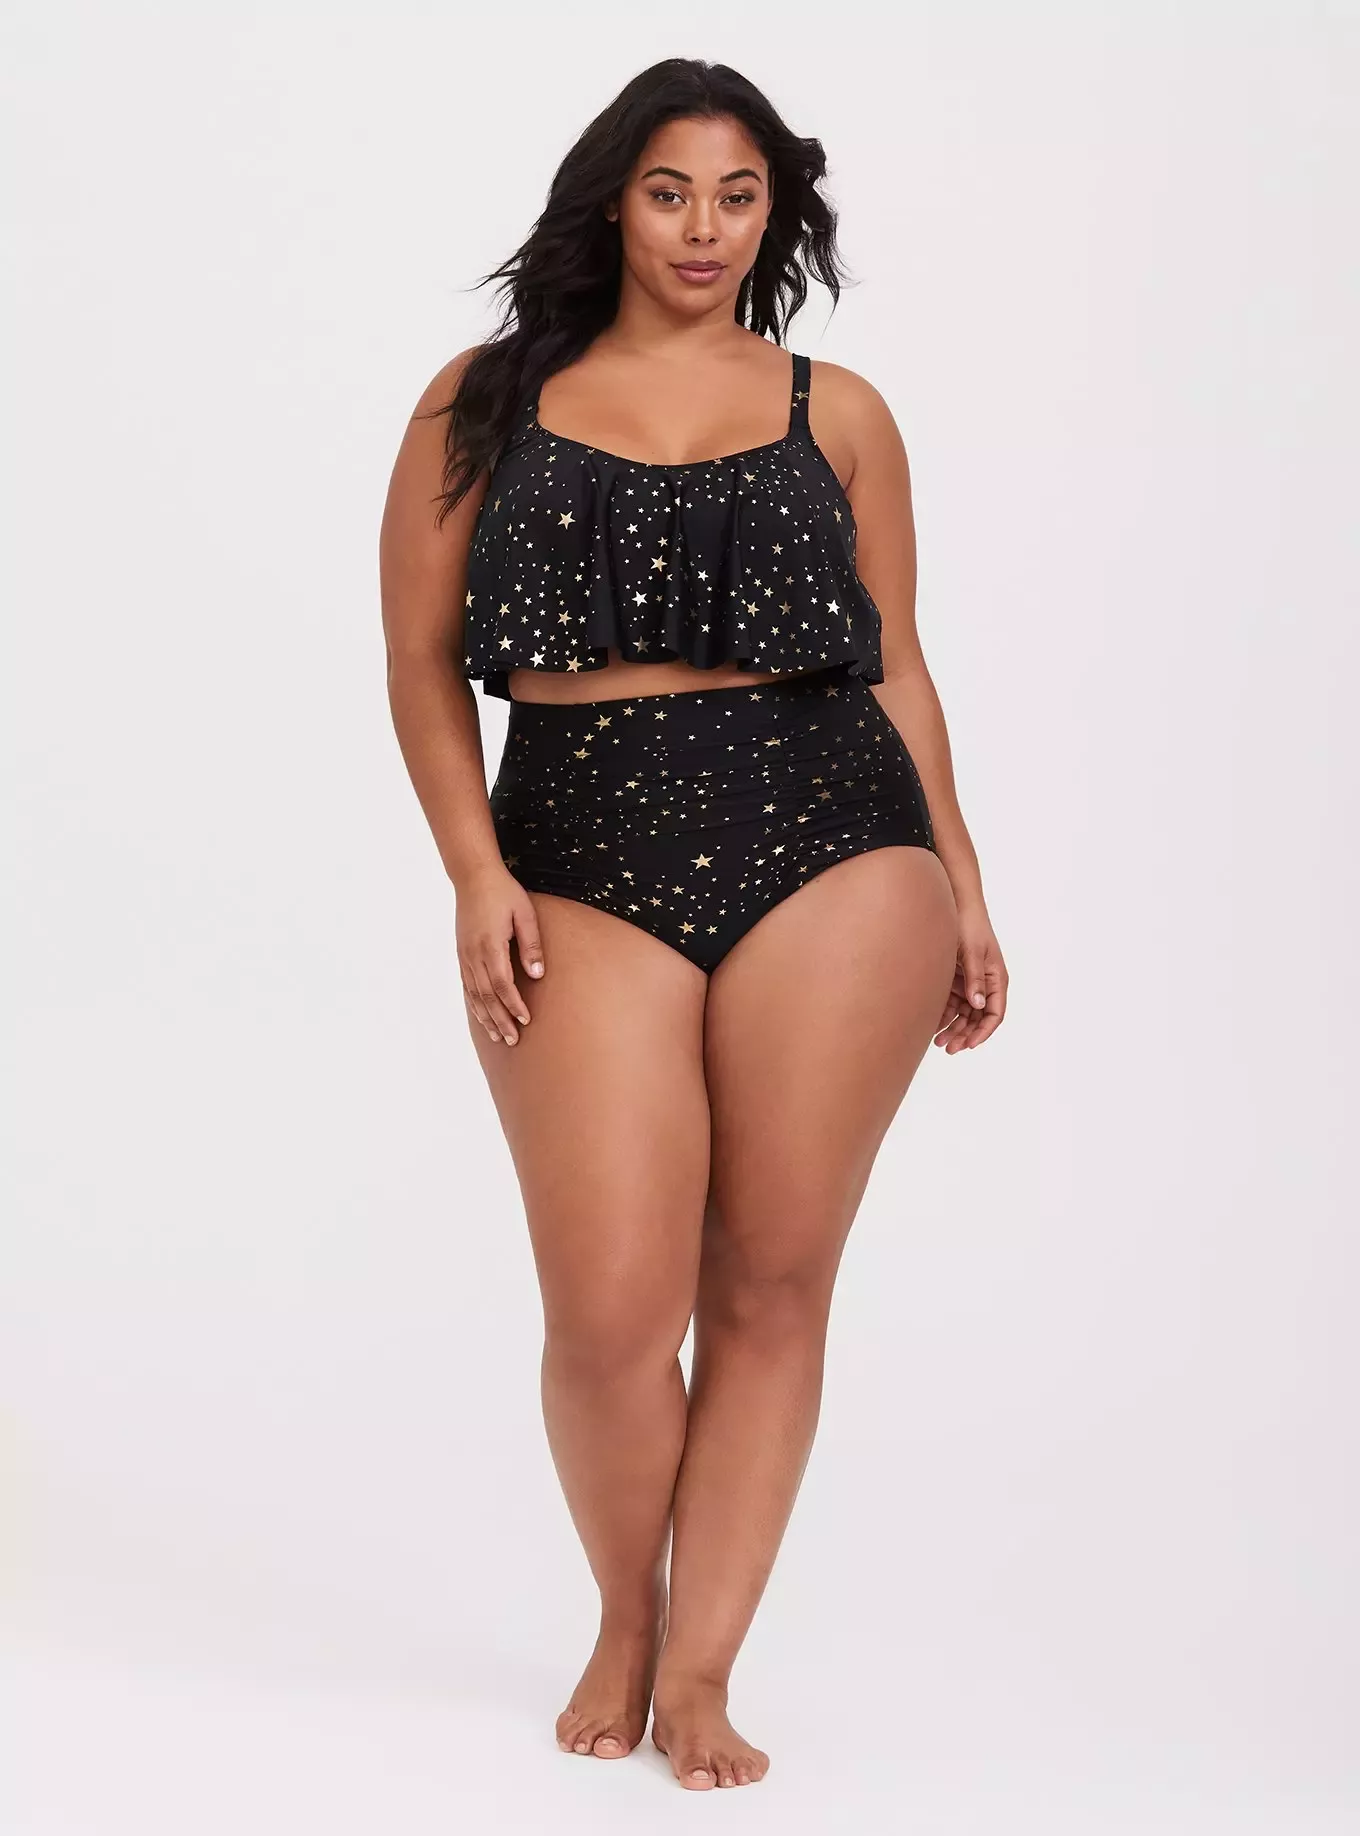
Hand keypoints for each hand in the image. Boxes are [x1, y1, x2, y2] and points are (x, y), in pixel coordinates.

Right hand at [456, 864, 544, 1045]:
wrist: (473, 877)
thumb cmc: (504, 893)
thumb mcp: (525, 914)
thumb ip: (531, 945)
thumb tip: (538, 975)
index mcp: (490, 945)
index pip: (502, 984)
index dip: (513, 1004)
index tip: (525, 1020)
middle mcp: (474, 954)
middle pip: (486, 996)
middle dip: (500, 1020)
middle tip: (513, 1040)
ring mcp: (465, 956)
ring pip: (475, 995)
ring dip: (487, 1017)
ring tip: (499, 1036)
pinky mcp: (462, 954)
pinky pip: (467, 986)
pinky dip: (475, 1005)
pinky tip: (483, 1017)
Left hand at [934, 902, 1006, 1052]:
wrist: (955, 906)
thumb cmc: (969, 925)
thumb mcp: (971, 953)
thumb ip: (974, 979)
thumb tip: (978, 1004)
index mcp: (996, 979)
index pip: (995, 1013)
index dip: (982, 1032)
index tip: (968, 1044)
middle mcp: (986, 984)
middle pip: (978, 1018)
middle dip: (965, 1035)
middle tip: (948, 1048)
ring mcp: (971, 983)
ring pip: (965, 1014)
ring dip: (953, 1029)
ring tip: (938, 1043)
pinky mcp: (957, 980)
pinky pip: (952, 1004)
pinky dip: (945, 1016)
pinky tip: (932, 1026)